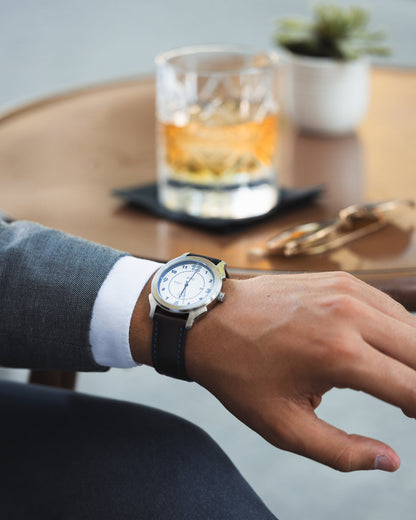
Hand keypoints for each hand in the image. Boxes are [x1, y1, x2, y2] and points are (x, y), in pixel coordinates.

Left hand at [185, 272, 415, 471]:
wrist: (209, 319)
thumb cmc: (239, 373)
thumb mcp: (283, 425)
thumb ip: (341, 451)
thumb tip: (390, 461)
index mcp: (339, 355)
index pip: (413, 387)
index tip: (413, 418)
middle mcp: (350, 315)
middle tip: (409, 405)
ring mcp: (346, 290)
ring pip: (410, 325)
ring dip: (413, 356)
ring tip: (398, 384)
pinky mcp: (340, 279)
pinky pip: (387, 306)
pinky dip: (397, 330)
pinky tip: (382, 350)